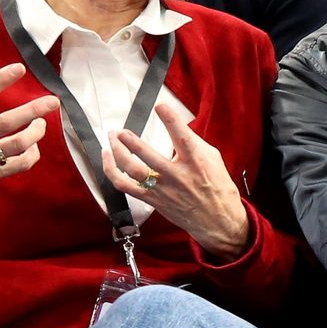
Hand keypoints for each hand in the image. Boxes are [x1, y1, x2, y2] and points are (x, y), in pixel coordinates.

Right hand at [0, 57, 60, 231]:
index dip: (0, 80)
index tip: (19, 68)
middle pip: (6, 122)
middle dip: (32, 110)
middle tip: (54, 101)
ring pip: (17, 145)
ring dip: (35, 133)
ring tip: (42, 123)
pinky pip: (18, 166)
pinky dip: (31, 155)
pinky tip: (33, 146)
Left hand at [104, 103, 251, 257]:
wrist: (218, 221)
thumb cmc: (217, 187)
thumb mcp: (213, 159)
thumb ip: (193, 142)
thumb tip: (176, 125)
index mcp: (196, 162)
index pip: (182, 137)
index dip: (171, 120)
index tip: (160, 106)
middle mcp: (178, 175)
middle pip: (147, 155)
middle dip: (130, 140)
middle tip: (121, 131)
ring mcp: (163, 189)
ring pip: (133, 170)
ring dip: (117, 152)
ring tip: (112, 139)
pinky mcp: (153, 200)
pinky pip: (126, 186)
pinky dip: (112, 172)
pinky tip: (108, 159)